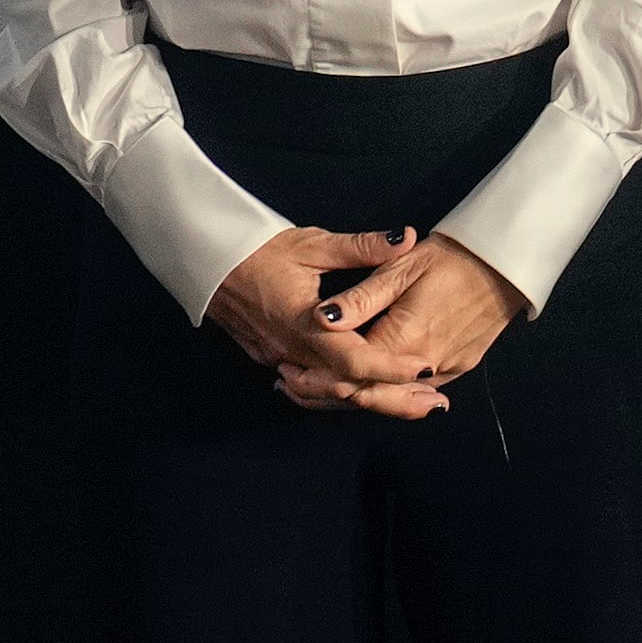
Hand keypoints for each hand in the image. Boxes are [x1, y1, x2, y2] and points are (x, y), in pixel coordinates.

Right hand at [207, 225, 442, 410]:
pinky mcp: (270, 358)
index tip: (426, 370)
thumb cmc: (257, 249)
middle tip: (436, 403)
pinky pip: (311, 384)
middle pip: (346, 387)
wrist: (204, 259)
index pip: (352, 358)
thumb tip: (407, 239)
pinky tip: (370, 392)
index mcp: (303, 322)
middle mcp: (290, 349)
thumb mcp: (312, 243)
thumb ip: (362, 247)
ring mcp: (277, 357)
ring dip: (370, 398)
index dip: (390, 369)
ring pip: (329, 391)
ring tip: (414, 402)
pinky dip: (343, 391)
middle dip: (392, 397)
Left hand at [278, 233, 525, 415]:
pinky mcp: (460, 366)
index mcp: (406, 337)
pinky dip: (387, 394)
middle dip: (328, 395)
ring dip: (354, 396)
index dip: (317, 379)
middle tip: (295, 386)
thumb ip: (360, 299)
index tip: (289, 374)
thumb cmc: (451, 258)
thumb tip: (322, 319)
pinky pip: (416, 392)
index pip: (352, 373)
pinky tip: (365, 386)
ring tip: (317, 389)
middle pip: (368, 396)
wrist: (505, 262)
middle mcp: (427, 362)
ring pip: (391, 399)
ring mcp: (447, 368)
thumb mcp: (400, 269)